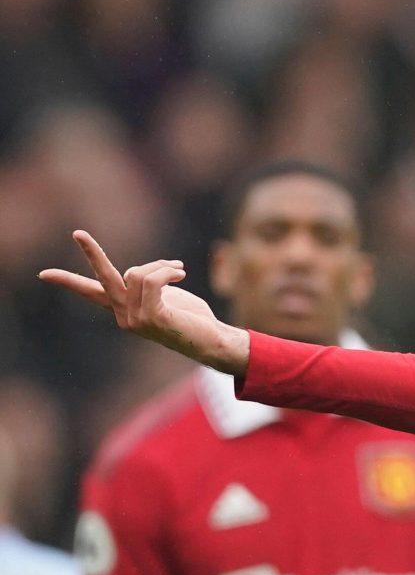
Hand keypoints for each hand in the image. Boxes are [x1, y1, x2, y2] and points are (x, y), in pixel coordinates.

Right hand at [38, 230, 248, 374]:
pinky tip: (181, 273)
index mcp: (123, 309)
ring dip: (161, 265)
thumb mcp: (164, 296)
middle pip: (101, 278)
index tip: (44, 274)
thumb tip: (139, 272)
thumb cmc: (191, 318)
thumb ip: (146, 284)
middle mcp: (123, 316)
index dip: (68, 281)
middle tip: (78, 233)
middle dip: (91, 254)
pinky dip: (168, 270)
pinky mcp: (150, 317)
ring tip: (178, 269)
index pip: (90, 293)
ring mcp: (134, 319)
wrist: (211, 341)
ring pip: (137, 273)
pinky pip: (152, 280)